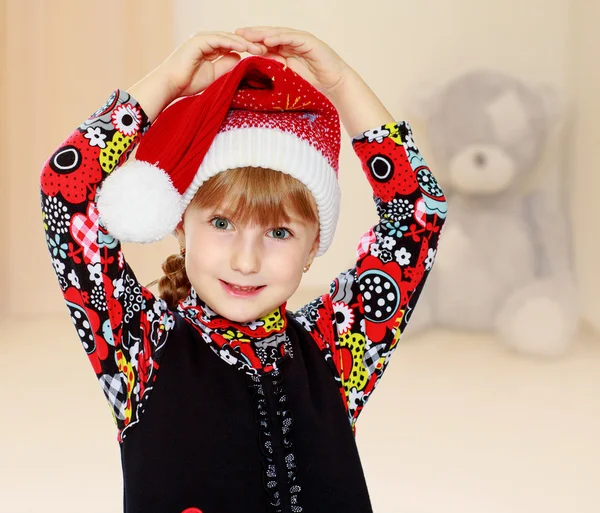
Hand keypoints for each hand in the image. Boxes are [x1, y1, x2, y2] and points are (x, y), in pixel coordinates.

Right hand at [161, 31, 266, 97]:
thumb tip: (240, 59)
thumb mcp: (215, 75)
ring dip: (245, 43)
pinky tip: (245, 48)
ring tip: (259, 49)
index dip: (249, 50)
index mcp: (211, 48)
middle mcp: (208, 40)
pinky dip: (233, 43)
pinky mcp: (199, 40)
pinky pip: (220, 40)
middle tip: (267, 50)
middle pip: (234, 40)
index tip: (264, 57)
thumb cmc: (189, 83)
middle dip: (250, 44)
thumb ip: (227, 66)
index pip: (234, 46)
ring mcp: (203, 38)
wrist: (170, 84)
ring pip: (229, 38)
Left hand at [236, 26, 393, 136]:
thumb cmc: (312, 85)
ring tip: (247, 35)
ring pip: (277, 33)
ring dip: (262, 33)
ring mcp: (299, 40)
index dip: (250, 43)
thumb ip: (273, 72)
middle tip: (236, 34)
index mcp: (284, 50)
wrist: (334, 86)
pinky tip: (267, 40)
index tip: (233, 45)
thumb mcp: (286, 79)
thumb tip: (253, 74)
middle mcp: (290, 42)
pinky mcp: (308, 41)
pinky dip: (279, 37)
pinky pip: (291, 37)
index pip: (264, 43)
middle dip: (251, 34)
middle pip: (268, 35)